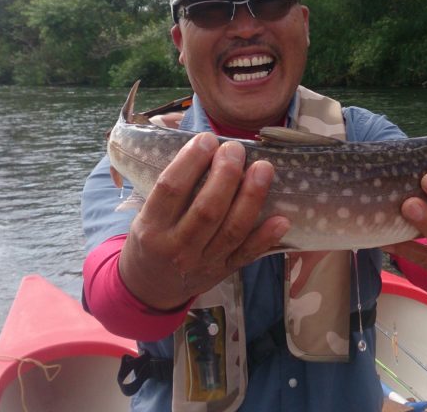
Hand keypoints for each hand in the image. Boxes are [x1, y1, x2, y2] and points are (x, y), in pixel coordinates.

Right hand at [118, 132, 289, 309]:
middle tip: (235, 149)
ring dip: (251, 197)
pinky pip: (247, 255)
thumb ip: (171, 187)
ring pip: (232, 230)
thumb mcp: (145, 214)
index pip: (171, 189)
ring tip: (263, 168)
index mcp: (151, 227)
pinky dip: (265, 238)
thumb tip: (205, 144)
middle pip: (207, 209)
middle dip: (226, 175)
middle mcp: (177, 248)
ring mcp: (203, 263)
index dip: (190, 161)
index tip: (207, 139)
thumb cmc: (151, 238)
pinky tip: (281, 219)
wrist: (150, 287)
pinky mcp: (224, 272)